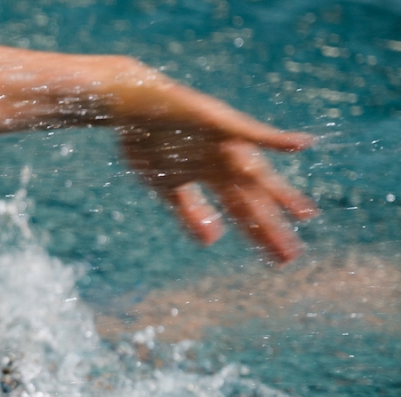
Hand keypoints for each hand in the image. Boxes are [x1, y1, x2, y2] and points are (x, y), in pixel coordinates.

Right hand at [114, 69, 316, 262]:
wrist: (128, 102)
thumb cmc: (146, 140)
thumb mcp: (165, 186)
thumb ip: (190, 212)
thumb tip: (212, 242)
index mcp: (212, 176)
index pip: (242, 210)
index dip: (260, 233)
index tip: (278, 258)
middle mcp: (225, 162)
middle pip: (252, 200)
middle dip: (270, 228)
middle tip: (290, 257)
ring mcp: (225, 142)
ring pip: (256, 174)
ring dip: (279, 194)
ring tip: (303, 215)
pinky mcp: (219, 121)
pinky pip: (250, 131)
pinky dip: (273, 139)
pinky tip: (300, 145)